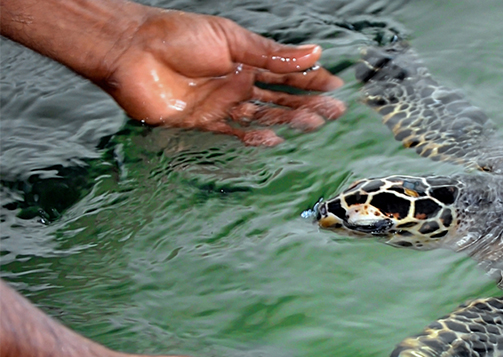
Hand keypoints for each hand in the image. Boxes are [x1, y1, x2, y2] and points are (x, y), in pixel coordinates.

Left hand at [101, 8, 345, 145]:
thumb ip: (272, 54)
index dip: (311, 80)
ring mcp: (220, 104)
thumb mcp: (232, 39)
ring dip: (288, 121)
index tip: (335, 88)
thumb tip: (314, 52)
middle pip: (279, 98)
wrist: (130, 50)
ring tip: (313, 124)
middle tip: (334, 113)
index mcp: (244, 59)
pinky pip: (233, 133)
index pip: (285, 73)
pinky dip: (254, 137)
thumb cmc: (177, 35)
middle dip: (308, 104)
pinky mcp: (202, 122)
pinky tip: (275, 139)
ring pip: (262, 116)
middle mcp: (236, 82)